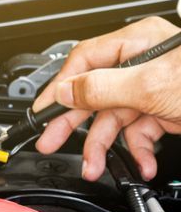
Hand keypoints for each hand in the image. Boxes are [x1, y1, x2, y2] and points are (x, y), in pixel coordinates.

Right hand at [32, 17, 180, 180]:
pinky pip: (142, 132)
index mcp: (136, 44)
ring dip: (107, 147)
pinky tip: (141, 163)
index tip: (43, 112)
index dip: (60, 89)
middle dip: (76, 124)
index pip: (83, 63)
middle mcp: (142, 64)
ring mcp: (156, 89)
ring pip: (117, 119)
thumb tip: (65, 91)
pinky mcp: (168, 111)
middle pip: (95, 94)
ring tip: (96, 167)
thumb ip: (101, 87)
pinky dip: (140, 151)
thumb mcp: (150, 85)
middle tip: (52, 143)